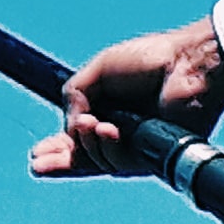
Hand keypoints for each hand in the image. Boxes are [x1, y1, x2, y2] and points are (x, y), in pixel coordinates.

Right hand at [27, 15, 223, 179]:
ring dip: (86, 145)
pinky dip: (108, 147)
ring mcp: (136, 146)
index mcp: (108, 110)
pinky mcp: (152, 157)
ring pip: (98, 162)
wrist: (186, 66)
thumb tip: (71, 126)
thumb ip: (74, 95)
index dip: (58, 147)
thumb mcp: (98, 70)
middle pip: (85, 158)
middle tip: (37, 164)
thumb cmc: (148, 60)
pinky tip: (106, 129)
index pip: (78, 137)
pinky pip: (119, 164)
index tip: (37, 153)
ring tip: (90, 125)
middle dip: (60, 163)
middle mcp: (121, 132)